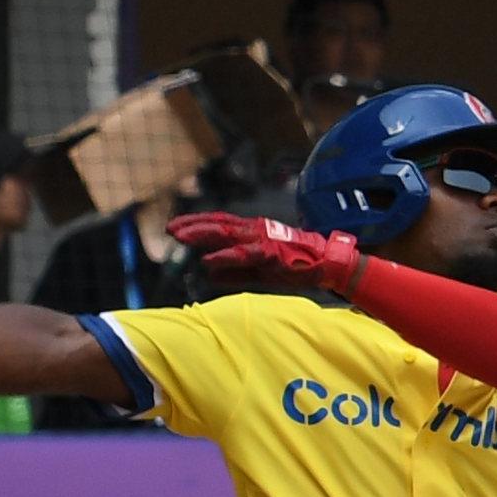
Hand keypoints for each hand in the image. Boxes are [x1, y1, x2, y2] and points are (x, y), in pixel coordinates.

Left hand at [170, 211, 365, 293]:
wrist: (325, 264)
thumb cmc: (294, 265)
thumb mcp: (258, 271)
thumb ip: (233, 271)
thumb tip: (208, 273)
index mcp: (251, 232)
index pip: (219, 224)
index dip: (196, 225)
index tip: (175, 228)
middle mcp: (254, 230)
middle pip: (217, 224)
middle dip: (192, 225)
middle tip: (170, 229)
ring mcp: (262, 239)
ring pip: (226, 234)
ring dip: (202, 235)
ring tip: (181, 237)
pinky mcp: (271, 252)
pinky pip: (243, 254)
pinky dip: (224, 256)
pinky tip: (208, 260)